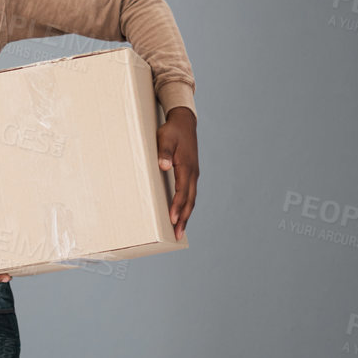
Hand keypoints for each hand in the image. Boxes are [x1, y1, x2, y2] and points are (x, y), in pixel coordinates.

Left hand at [157, 106, 199, 239]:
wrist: (184, 122)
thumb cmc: (172, 130)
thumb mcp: (165, 138)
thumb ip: (163, 152)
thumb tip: (164, 166)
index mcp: (186, 167)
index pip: (182, 192)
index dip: (177, 207)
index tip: (172, 219)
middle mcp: (192, 173)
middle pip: (189, 201)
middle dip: (183, 219)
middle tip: (177, 235)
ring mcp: (193, 174)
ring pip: (191, 199)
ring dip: (186, 216)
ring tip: (179, 231)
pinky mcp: (191, 174)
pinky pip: (190, 194)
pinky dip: (186, 207)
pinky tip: (181, 215)